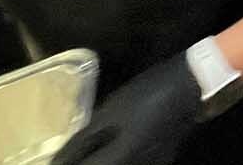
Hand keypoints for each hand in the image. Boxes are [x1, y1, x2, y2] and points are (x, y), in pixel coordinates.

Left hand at [52, 56, 200, 164]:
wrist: (192, 85)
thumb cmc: (146, 95)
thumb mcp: (110, 113)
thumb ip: (83, 141)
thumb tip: (58, 161)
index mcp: (120, 159)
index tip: (51, 162)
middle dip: (83, 163)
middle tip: (69, 156)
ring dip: (100, 161)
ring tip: (87, 153)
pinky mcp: (160, 159)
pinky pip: (132, 163)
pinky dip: (116, 159)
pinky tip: (111, 149)